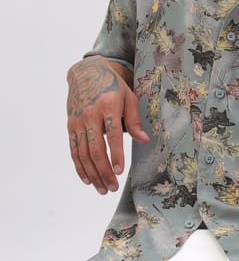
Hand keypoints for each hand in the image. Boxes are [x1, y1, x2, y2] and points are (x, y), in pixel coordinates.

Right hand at [66, 56, 148, 193]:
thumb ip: (135, 120)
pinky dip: (79, 166)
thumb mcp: (129, 97)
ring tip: (102, 188)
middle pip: (95, 148)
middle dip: (104, 171)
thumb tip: (145, 140)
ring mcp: (78, 121)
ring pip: (82, 153)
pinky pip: (73, 150)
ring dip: (92, 173)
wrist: (86, 72)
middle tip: (112, 187)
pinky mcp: (70, 126)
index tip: (120, 171)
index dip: (115, 154)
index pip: (112, 134)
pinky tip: (87, 179)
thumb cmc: (112, 86)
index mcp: (108, 106)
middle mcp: (90, 115)